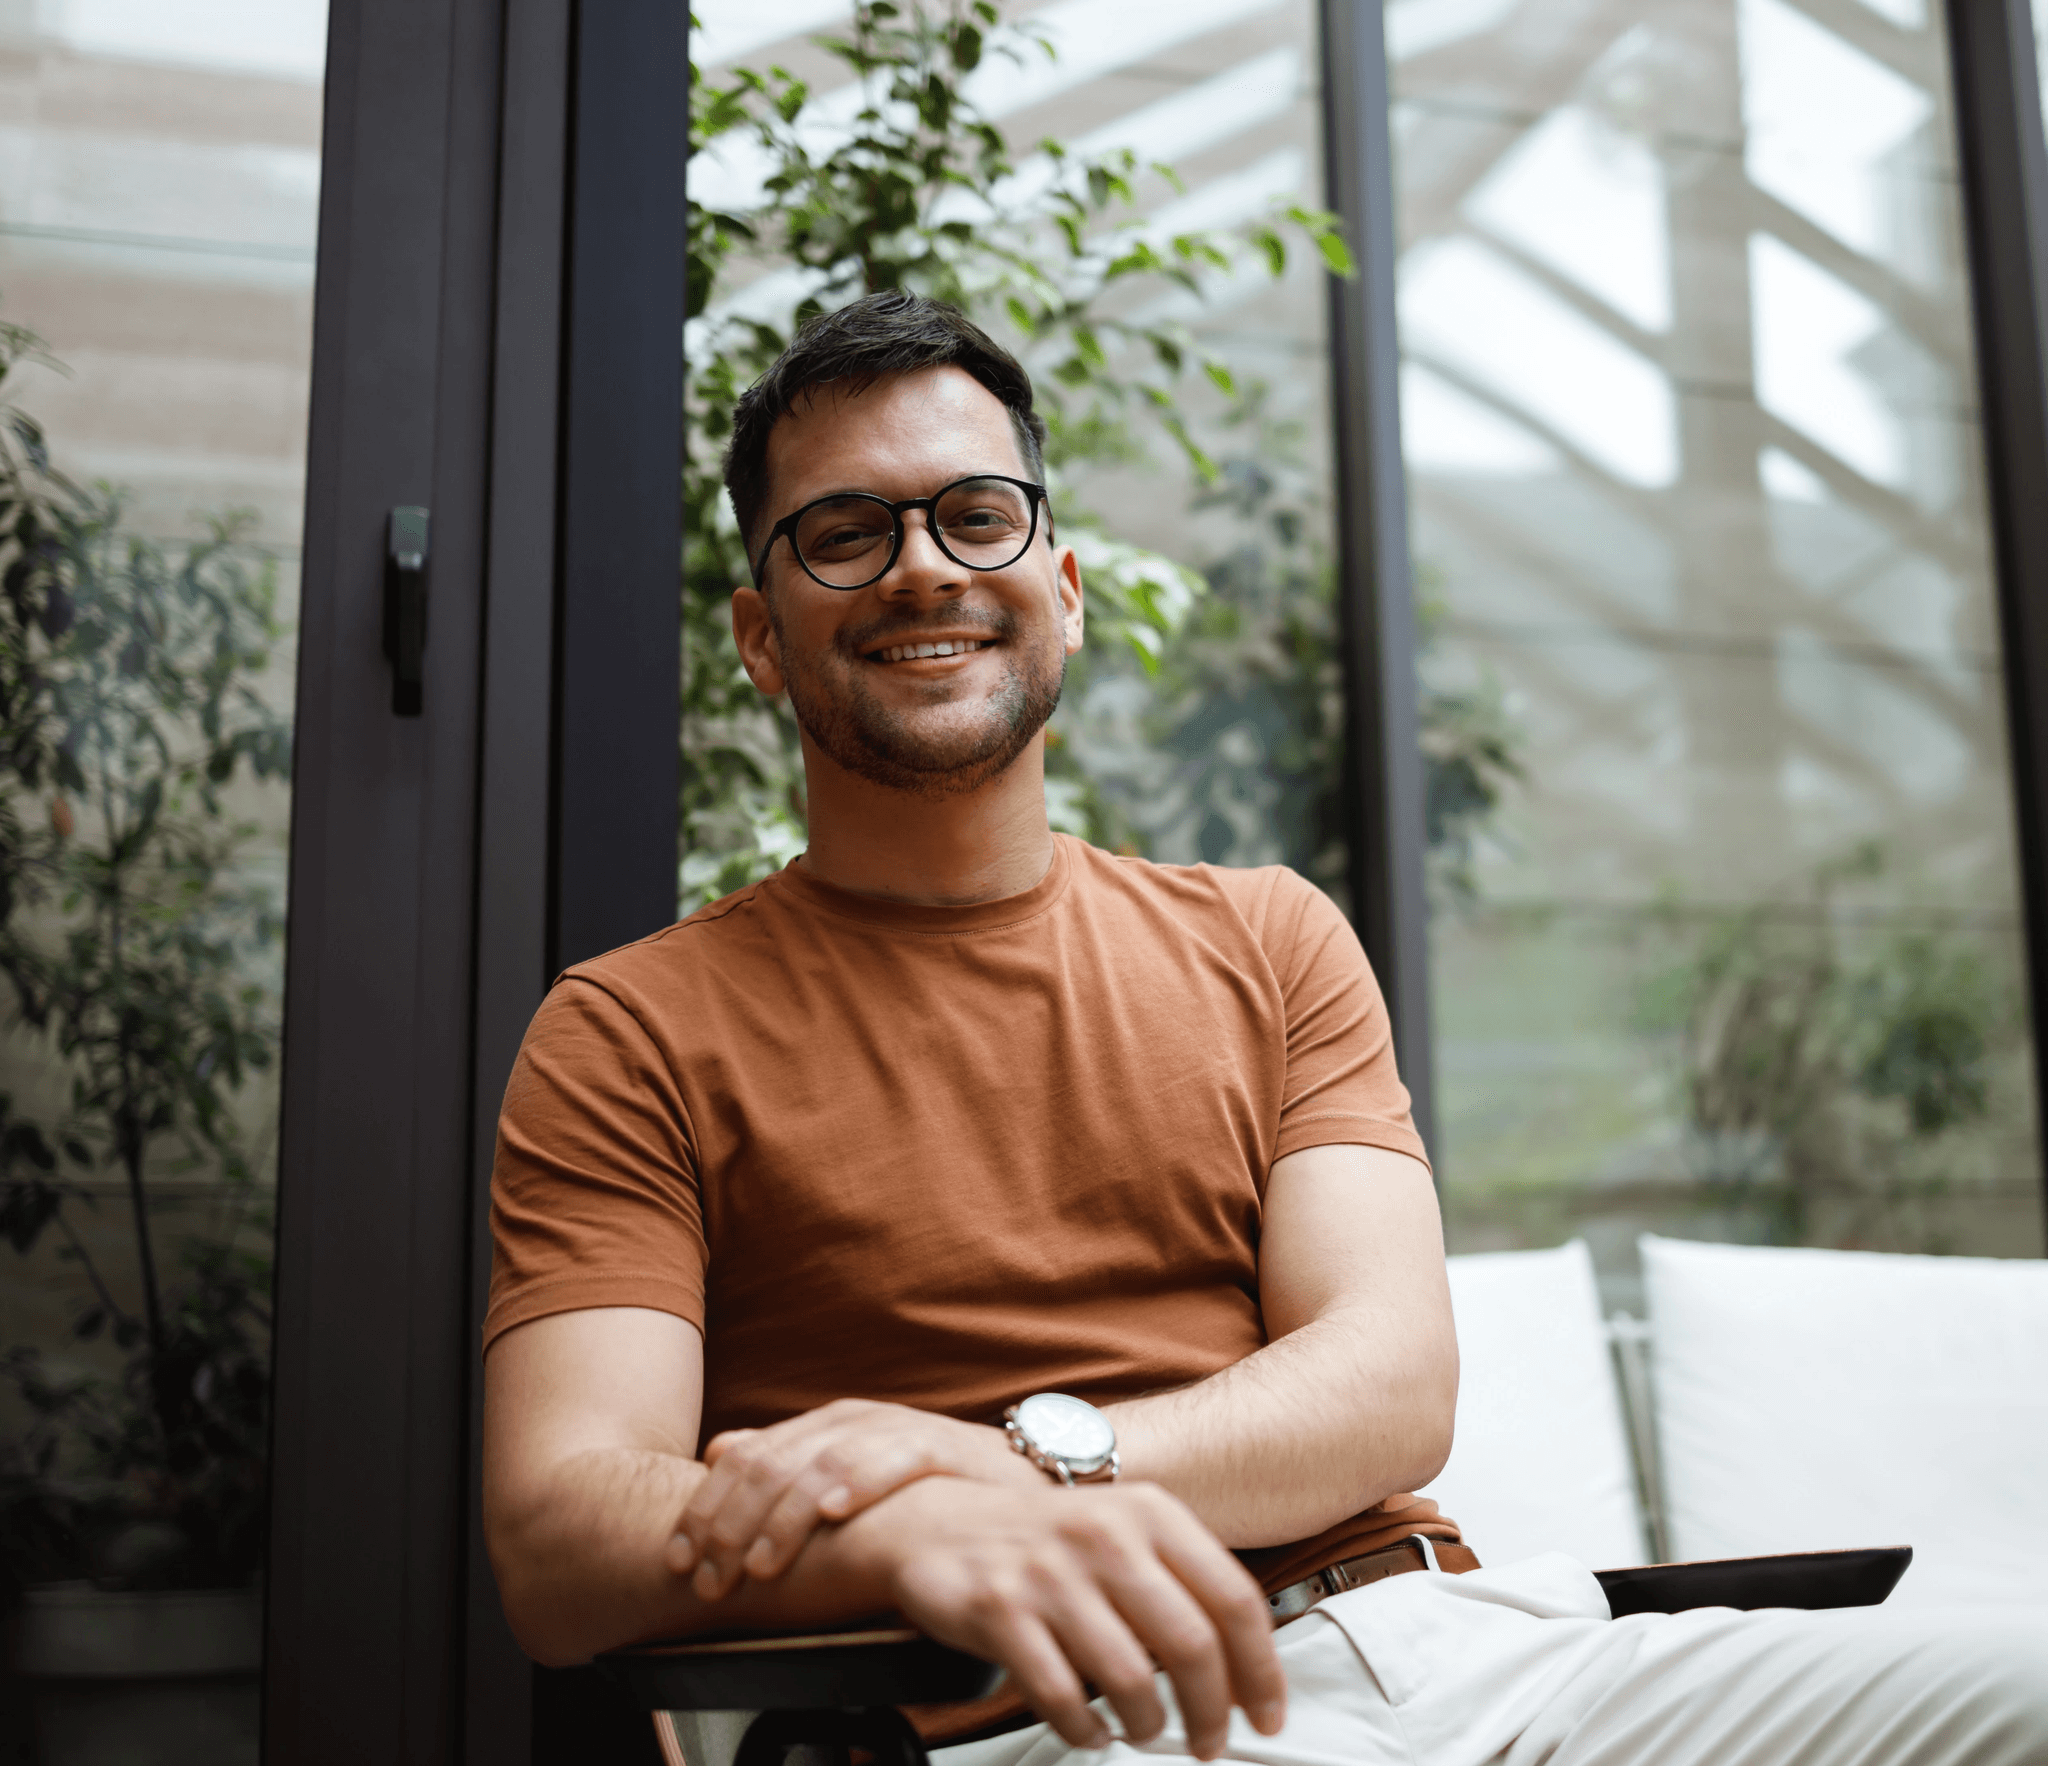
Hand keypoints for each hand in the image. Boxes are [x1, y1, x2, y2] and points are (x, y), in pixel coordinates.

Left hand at [670, 1399, 1039, 1599]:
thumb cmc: (929, 1486)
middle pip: (775, 1462)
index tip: (681, 1559)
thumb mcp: (850, 1473)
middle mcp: (854, 1420)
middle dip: (732, 1522)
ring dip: (785, 1516)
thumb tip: (719, 1451)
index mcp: (824, 1426)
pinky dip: (860, 1483)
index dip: (706, 1508)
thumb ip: (789, 1462)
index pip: (746, 1458)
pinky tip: (834, 1511)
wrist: (1017, 1474)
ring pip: (824, 1462)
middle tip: (711, 1574)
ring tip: (761, 1562)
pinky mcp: (943, 1446)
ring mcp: (898, 1428)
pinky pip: (895, 1460)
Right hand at [854, 1476, 1286, 1761]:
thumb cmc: (1044, 1537)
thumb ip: (1182, 1581)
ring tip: (1145, 1729)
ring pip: (1131, 1680)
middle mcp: (1105, 1535)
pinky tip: (1090, 1730)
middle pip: (1192, 1646)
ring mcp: (1051, 1574)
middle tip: (1209, 1742)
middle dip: (1212, 1713)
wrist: (936, 1519)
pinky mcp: (1001, 1611)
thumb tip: (1244, 1666)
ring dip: (1149, 1725)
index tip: (1268, 1713)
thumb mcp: (1122, 1528)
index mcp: (1149, 1512)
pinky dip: (1086, 1732)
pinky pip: (1063, 1699)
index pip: (1234, 1598)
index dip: (1261, 1669)